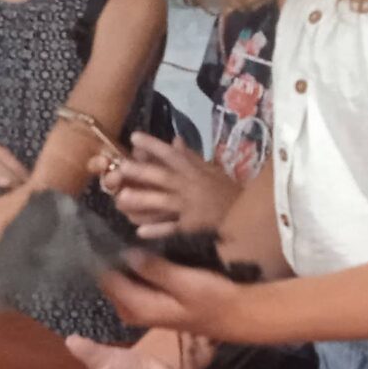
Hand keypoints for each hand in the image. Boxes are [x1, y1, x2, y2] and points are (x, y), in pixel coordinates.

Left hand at [96, 135, 239, 239]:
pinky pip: (172, 228)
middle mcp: (189, 186)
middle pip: (162, 177)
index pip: (171, 155)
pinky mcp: (192, 226)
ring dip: (142, 201)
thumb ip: (190, 156)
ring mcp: (189, 207)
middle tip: (121, 167)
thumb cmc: (226, 190)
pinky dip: (157, 230)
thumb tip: (175, 139)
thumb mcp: (211, 169)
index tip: (134, 137)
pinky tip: (139, 231)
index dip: (153, 145)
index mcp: (194, 170)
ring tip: (121, 200)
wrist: (246, 216)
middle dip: (141, 172)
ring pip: (163, 202)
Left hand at [100, 249, 256, 340]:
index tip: (97, 235)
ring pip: (120, 284)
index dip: (100, 259)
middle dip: (106, 261)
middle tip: (105, 232)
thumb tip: (125, 254)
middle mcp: (135, 311)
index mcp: (139, 308)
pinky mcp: (152, 302)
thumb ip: (155, 270)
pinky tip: (134, 251)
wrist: (235, 314)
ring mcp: (143, 308)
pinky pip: (132, 285)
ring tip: (115, 237)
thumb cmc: (213, 299)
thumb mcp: (185, 283)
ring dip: (118, 264)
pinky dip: (130, 270)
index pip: (107, 281)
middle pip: (109, 284)